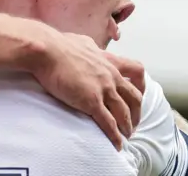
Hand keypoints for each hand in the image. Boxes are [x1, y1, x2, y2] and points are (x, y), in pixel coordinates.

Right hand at [26, 31, 144, 149]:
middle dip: (137, 112)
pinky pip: (108, 123)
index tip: (139, 94)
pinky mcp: (91, 101)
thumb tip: (89, 47)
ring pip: (124, 112)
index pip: (136, 70)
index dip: (140, 84)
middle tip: (132, 122)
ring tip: (126, 136)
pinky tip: (116, 145)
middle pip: (135, 97)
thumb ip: (90, 47)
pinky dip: (115, 136)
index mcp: (109, 60)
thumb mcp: (82, 42)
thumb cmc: (58, 44)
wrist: (47, 50)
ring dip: (127, 127)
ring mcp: (103, 89)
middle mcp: (110, 74)